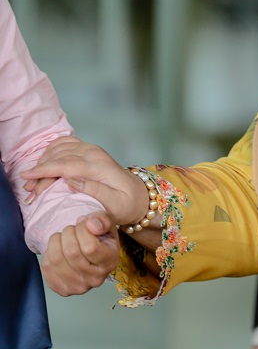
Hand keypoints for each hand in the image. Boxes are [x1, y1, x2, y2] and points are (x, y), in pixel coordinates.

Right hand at [22, 136, 148, 226]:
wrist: (139, 196)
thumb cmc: (126, 204)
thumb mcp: (115, 205)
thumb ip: (94, 192)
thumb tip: (71, 181)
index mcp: (100, 166)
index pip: (66, 164)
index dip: (44, 170)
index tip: (26, 177)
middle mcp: (94, 153)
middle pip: (58, 158)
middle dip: (39, 172)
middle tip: (29, 191)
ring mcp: (91, 149)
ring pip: (58, 150)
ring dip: (42, 163)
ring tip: (33, 183)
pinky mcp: (88, 150)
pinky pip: (64, 144)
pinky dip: (50, 152)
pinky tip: (43, 164)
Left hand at [42, 211, 119, 295]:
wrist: (90, 250)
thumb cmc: (98, 236)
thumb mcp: (106, 223)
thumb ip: (103, 220)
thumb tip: (91, 225)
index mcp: (110, 262)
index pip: (90, 247)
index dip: (82, 230)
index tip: (83, 224)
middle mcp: (96, 279)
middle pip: (71, 253)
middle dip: (67, 234)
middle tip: (71, 229)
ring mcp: (78, 287)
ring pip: (56, 260)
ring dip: (55, 241)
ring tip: (62, 237)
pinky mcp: (62, 289)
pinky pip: (46, 267)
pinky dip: (48, 253)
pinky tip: (57, 250)